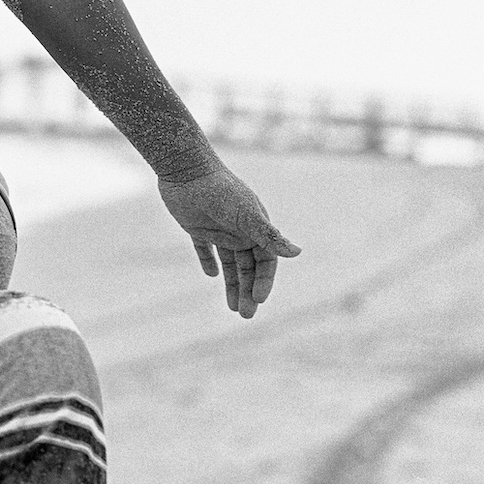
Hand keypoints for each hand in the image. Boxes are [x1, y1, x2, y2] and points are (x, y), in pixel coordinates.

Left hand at [157, 160, 299, 318]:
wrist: (186, 169)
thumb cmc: (219, 190)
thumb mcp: (246, 216)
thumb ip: (269, 235)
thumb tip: (297, 253)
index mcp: (255, 228)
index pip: (266, 261)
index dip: (264, 281)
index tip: (258, 300)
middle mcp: (240, 231)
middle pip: (248, 267)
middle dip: (248, 290)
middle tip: (245, 314)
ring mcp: (218, 230)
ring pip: (229, 263)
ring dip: (232, 284)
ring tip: (233, 309)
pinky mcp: (197, 228)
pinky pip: (205, 250)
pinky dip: (208, 262)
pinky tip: (211, 275)